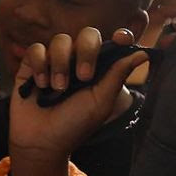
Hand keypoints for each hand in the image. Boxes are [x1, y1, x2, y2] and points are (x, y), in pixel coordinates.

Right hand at [7, 28, 146, 175]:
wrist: (42, 141)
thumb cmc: (75, 125)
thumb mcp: (101, 103)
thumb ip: (118, 75)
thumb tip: (144, 54)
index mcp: (100, 69)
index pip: (112, 43)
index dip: (119, 37)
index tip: (121, 39)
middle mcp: (78, 60)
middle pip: (87, 35)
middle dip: (86, 51)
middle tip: (83, 77)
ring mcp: (55, 61)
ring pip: (60, 40)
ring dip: (60, 64)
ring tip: (57, 88)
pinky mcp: (32, 65)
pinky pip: (36, 49)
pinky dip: (39, 64)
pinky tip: (40, 85)